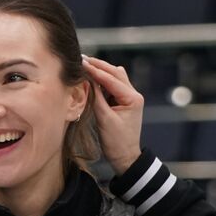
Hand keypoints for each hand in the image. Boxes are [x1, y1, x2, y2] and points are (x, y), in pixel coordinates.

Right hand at [83, 55, 144, 174]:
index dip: (95, 70)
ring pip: (115, 77)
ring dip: (101, 71)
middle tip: (82, 58)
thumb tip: (87, 79)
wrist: (125, 156)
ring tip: (85, 65)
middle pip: (115, 73)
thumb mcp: (104, 119)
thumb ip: (96, 97)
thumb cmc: (116, 142)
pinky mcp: (123, 102)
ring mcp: (129, 97)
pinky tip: (91, 77)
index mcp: (133, 98)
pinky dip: (102, 80)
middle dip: (99, 66)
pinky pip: (112, 86)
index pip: (111, 79)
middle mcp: (134, 94)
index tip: (81, 62)